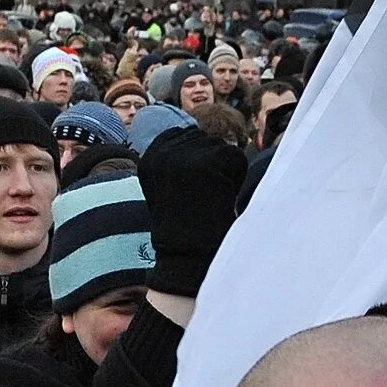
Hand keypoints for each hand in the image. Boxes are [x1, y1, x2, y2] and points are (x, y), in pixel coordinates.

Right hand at [140, 124, 246, 297]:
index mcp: (149, 159)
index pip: (181, 134)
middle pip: (203, 139)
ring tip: (212, 197)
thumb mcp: (166, 188)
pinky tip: (223, 196)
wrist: (187, 255)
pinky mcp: (210, 161)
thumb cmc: (180, 228)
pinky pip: (235, 157)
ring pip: (220, 146)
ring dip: (224, 170)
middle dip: (211, 162)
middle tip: (204, 195)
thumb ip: (176, 161)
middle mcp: (163, 154)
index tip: (193, 185)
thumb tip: (198, 131)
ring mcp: (186, 156)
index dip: (194, 157)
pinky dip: (237, 175)